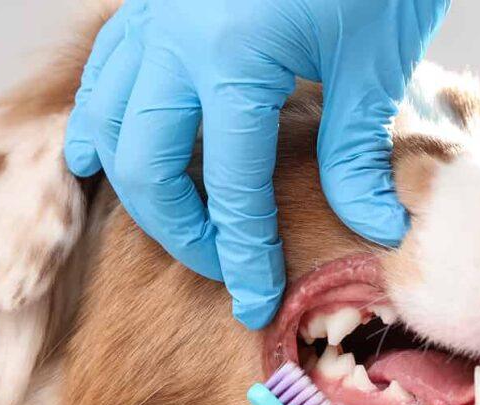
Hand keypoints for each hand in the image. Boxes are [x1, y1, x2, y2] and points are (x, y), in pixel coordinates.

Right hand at [65, 0, 449, 327]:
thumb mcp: (373, 60)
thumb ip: (356, 151)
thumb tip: (373, 226)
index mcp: (231, 57)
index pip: (226, 187)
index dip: (243, 253)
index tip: (255, 300)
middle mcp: (172, 41)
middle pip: (144, 170)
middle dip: (181, 232)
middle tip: (226, 265)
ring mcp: (152, 18)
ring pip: (106, 124)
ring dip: (137, 186)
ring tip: (179, 223)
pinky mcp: (150, 5)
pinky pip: (106, 76)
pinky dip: (107, 123)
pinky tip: (118, 153)